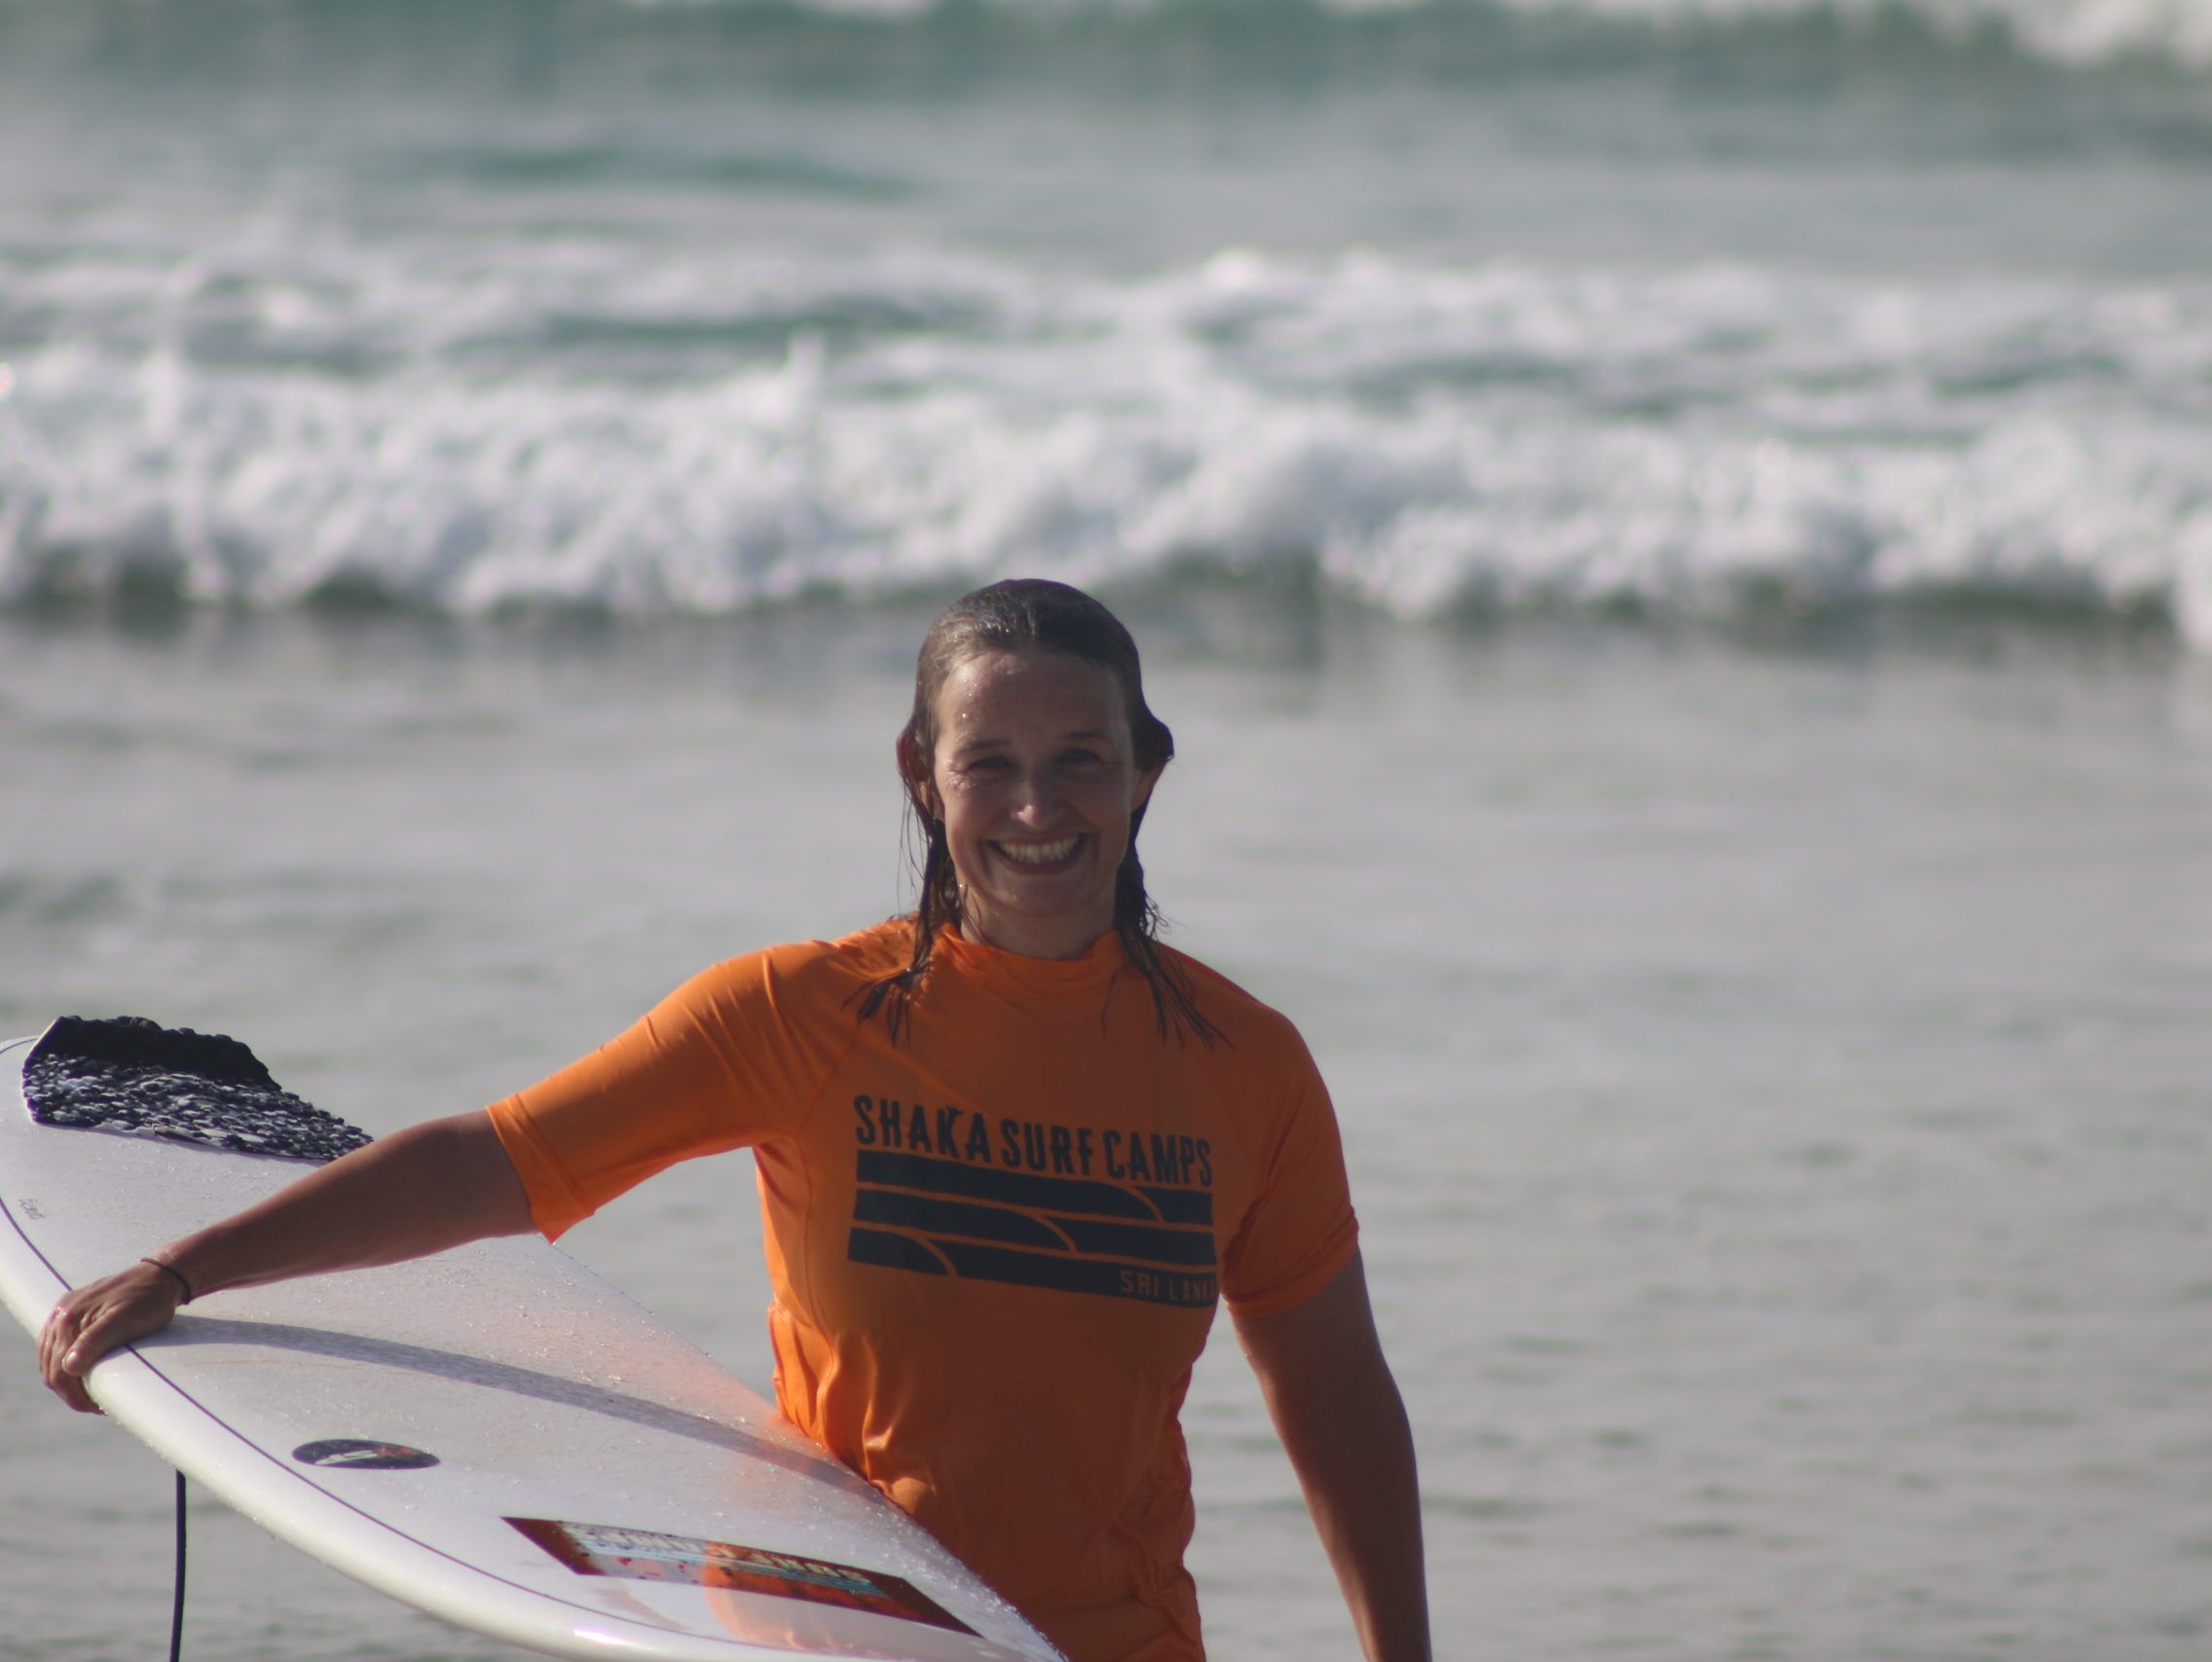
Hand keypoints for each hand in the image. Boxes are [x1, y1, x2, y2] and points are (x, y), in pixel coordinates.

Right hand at [38, 1260, 186, 1413]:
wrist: (160, 1275)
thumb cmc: (148, 1300)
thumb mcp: (125, 1321)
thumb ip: (95, 1342)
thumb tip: (68, 1368)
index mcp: (69, 1320)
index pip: (58, 1373)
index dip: (75, 1397)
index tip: (98, 1407)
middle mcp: (59, 1315)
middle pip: (50, 1369)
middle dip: (70, 1392)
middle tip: (96, 1404)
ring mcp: (62, 1312)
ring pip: (49, 1359)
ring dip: (65, 1380)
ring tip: (90, 1392)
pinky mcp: (69, 1311)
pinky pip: (55, 1345)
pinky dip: (63, 1363)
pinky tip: (81, 1372)